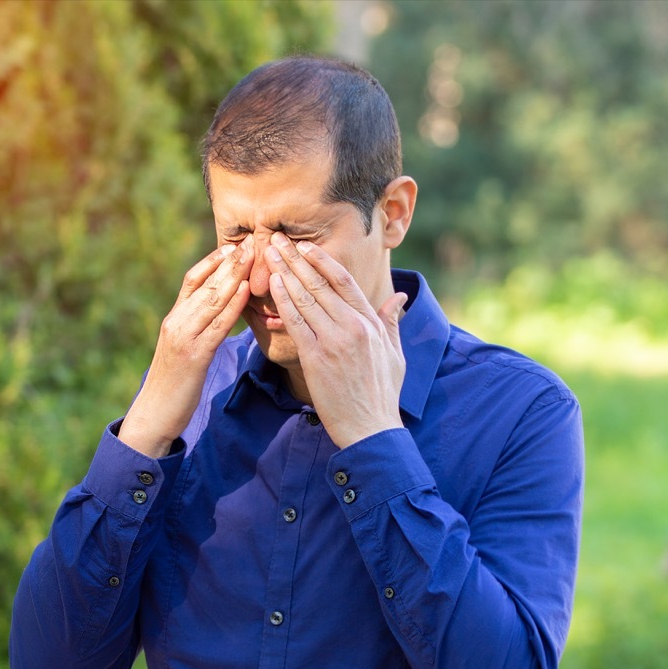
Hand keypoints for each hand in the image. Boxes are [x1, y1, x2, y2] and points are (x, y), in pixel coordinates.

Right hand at [119, 239, 251, 456]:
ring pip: (211, 300)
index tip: (232, 246)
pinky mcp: (194, 355)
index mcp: (173, 320)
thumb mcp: (181, 351)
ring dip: (234, 277)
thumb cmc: (172, 386)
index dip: (212, 261)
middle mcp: (175, 322)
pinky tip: (246, 292)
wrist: (154, 414)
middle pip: (204, 284)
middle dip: (229, 262)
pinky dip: (232, 307)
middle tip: (250, 242)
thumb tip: (213, 317)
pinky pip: (217, 325)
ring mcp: (184, 337)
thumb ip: (194, 331)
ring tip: (252, 258)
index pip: (192, 280)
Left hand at [265, 232, 406, 448]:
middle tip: (276, 239)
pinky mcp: (316, 358)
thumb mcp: (395, 353)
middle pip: (320, 284)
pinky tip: (271, 284)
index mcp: (371, 323)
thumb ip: (392, 321)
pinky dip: (283, 300)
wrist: (371, 429)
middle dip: (296, 259)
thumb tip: (399, 297)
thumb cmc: (383, 394)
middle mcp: (353, 326)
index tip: (305, 246)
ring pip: (306, 298)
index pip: (344, 281)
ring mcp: (334, 341)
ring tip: (267, 253)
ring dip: (284, 272)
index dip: (322, 261)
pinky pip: (296, 322)